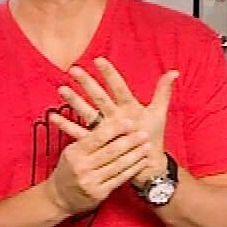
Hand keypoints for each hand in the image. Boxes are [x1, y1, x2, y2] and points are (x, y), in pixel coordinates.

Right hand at [43, 110, 152, 214]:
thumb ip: (88, 141)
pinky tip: (141, 162)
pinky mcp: (99, 193)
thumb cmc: (68, 170)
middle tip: (144, 133)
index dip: (115, 129)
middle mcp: (82, 166)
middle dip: (130, 141)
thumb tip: (110, 124)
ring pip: (118, 165)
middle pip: (111, 151)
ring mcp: (91, 181)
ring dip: (135, 155)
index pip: (97, 137)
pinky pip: (120, 178)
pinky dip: (133, 169)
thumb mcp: (72, 152)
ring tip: (147, 146)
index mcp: (74, 152)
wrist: (58, 198)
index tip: (129, 122)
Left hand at [60, 59, 177, 181]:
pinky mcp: (97, 144)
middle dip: (87, 83)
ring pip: (87, 113)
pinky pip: (78, 134)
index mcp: (131, 109)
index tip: (98, 60)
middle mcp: (117, 118)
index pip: (119, 87)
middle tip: (73, 69)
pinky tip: (53, 116)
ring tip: (61, 89)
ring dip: (73, 101)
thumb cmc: (153, 137)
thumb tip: (174, 72)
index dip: (109, 74)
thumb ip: (163, 91)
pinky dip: (65, 125)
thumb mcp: (159, 112)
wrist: (147, 166)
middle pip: (100, 98)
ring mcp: (105, 132)